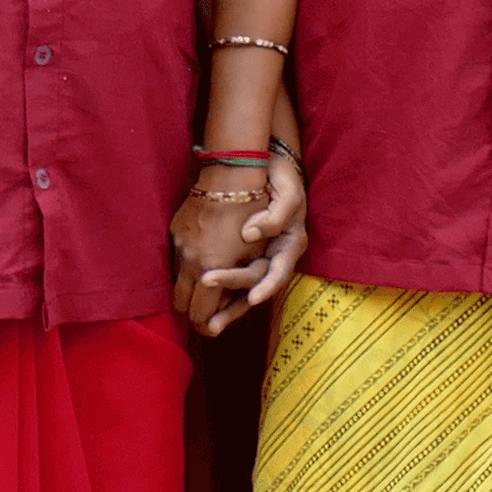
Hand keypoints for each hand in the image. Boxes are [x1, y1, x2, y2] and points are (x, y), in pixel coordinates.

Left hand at [172, 154, 305, 334]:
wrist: (268, 163)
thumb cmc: (281, 177)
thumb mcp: (288, 191)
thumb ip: (275, 215)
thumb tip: (250, 234)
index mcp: (290, 244)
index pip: (279, 272)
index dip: (267, 287)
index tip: (251, 299)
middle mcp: (276, 256)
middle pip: (256, 287)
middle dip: (236, 306)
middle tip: (211, 320)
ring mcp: (260, 257)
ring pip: (244, 290)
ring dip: (227, 309)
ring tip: (208, 327)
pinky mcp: (244, 254)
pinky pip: (233, 278)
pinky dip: (220, 293)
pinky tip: (202, 305)